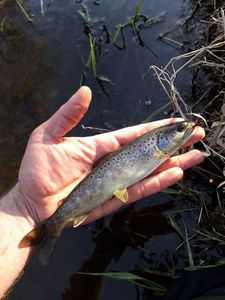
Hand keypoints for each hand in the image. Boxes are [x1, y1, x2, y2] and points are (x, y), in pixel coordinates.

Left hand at [18, 86, 204, 225]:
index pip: (133, 134)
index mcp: (100, 146)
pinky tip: (175, 173)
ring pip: (149, 171)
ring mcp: (116, 181)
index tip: (174, 122)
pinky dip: (157, 182)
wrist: (33, 205)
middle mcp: (113, 162)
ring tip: (196, 155)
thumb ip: (68, 115)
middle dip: (173, 144)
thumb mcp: (48, 136)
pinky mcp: (114, 198)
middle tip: (196, 136)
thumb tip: (85, 91)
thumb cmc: (38, 170)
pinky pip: (139, 189)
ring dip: (173, 163)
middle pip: (148, 152)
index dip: (154, 128)